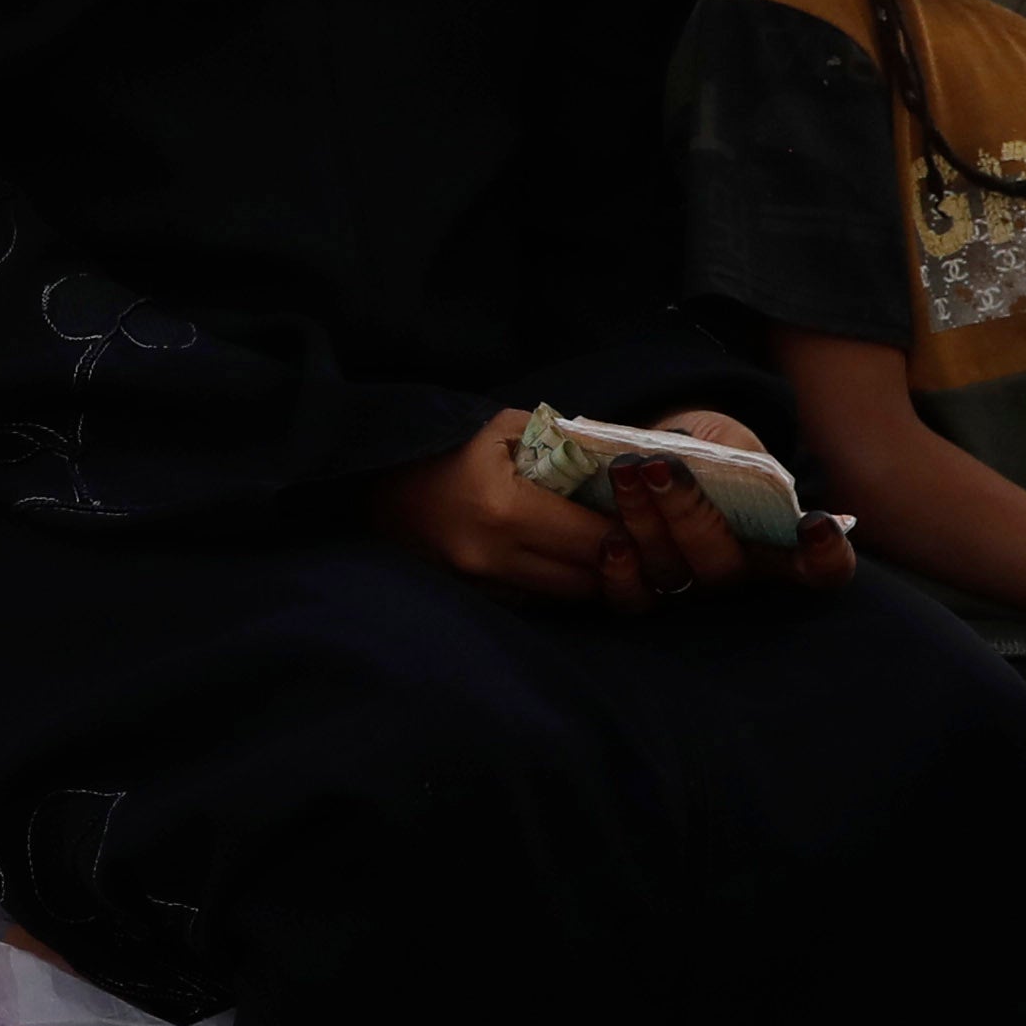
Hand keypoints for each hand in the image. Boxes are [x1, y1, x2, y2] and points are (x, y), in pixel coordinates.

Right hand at [371, 411, 837, 609]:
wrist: (369, 483)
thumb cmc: (443, 445)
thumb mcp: (505, 427)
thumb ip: (570, 442)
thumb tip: (637, 458)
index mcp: (504, 509)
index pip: (598, 539)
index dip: (636, 531)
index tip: (656, 513)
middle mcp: (493, 556)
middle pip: (591, 578)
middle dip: (626, 559)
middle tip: (653, 536)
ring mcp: (481, 583)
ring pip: (570, 596)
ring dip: (599, 576)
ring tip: (619, 547)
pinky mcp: (475, 596)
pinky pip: (540, 599)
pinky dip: (564, 582)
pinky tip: (577, 558)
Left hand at [636, 408, 860, 593]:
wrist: (652, 457)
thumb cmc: (707, 452)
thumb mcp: (730, 441)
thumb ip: (732, 456)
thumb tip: (710, 465)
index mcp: (779, 547)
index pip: (822, 570)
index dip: (827, 557)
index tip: (813, 524)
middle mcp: (737, 578)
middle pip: (724, 566)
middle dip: (690, 512)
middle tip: (660, 465)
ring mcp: (687, 591)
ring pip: (670, 573)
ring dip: (644, 521)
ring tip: (626, 471)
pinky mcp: (640, 595)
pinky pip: (629, 601)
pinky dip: (617, 573)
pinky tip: (610, 539)